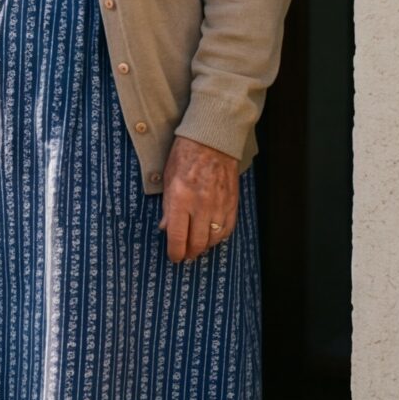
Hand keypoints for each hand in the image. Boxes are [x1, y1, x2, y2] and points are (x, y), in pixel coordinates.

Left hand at [161, 134, 240, 266]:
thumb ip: (168, 207)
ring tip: (197, 247)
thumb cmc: (185, 157)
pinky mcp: (232, 204)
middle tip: (184, 255)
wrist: (212, 142)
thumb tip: (166, 228)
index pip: (178, 237)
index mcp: (181, 199)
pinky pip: (227, 229)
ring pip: (214, 239)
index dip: (175, 252)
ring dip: (204, 247)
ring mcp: (220, 206)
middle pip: (198, 243)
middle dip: (189, 253)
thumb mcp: (168, 180)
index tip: (174, 257)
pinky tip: (212, 237)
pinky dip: (219, 238)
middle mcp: (202, 206)